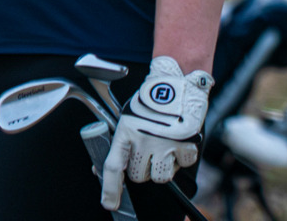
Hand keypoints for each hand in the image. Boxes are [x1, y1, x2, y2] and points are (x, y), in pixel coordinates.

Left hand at [101, 56, 211, 207]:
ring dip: (160, 167)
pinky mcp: (186, 146)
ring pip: (159, 177)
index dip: (110, 189)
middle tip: (146, 151)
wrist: (176, 83)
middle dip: (141, 168)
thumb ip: (119, 144)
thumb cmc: (149, 101)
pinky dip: (180, 159)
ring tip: (162, 147)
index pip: (114, 167)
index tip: (109, 203)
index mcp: (126, 131)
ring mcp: (166, 144)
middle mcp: (145, 139)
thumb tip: (100, 171)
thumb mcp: (126, 118)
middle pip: (138, 176)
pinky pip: (181, 167)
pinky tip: (176, 142)